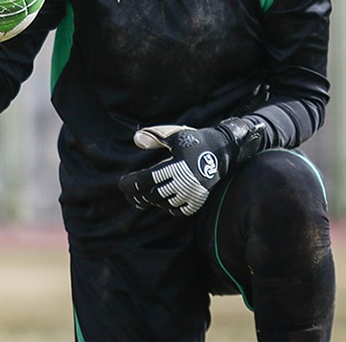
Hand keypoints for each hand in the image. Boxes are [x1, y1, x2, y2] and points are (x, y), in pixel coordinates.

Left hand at [118, 118, 264, 216]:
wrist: (223, 150)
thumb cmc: (195, 140)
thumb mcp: (174, 134)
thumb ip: (154, 137)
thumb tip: (136, 139)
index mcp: (176, 165)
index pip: (147, 179)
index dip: (132, 184)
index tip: (122, 184)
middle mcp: (184, 182)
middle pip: (153, 195)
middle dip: (139, 195)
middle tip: (130, 192)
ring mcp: (192, 192)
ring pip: (165, 204)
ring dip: (152, 201)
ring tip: (143, 196)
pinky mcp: (199, 199)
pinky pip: (179, 211)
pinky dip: (168, 208)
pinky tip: (162, 201)